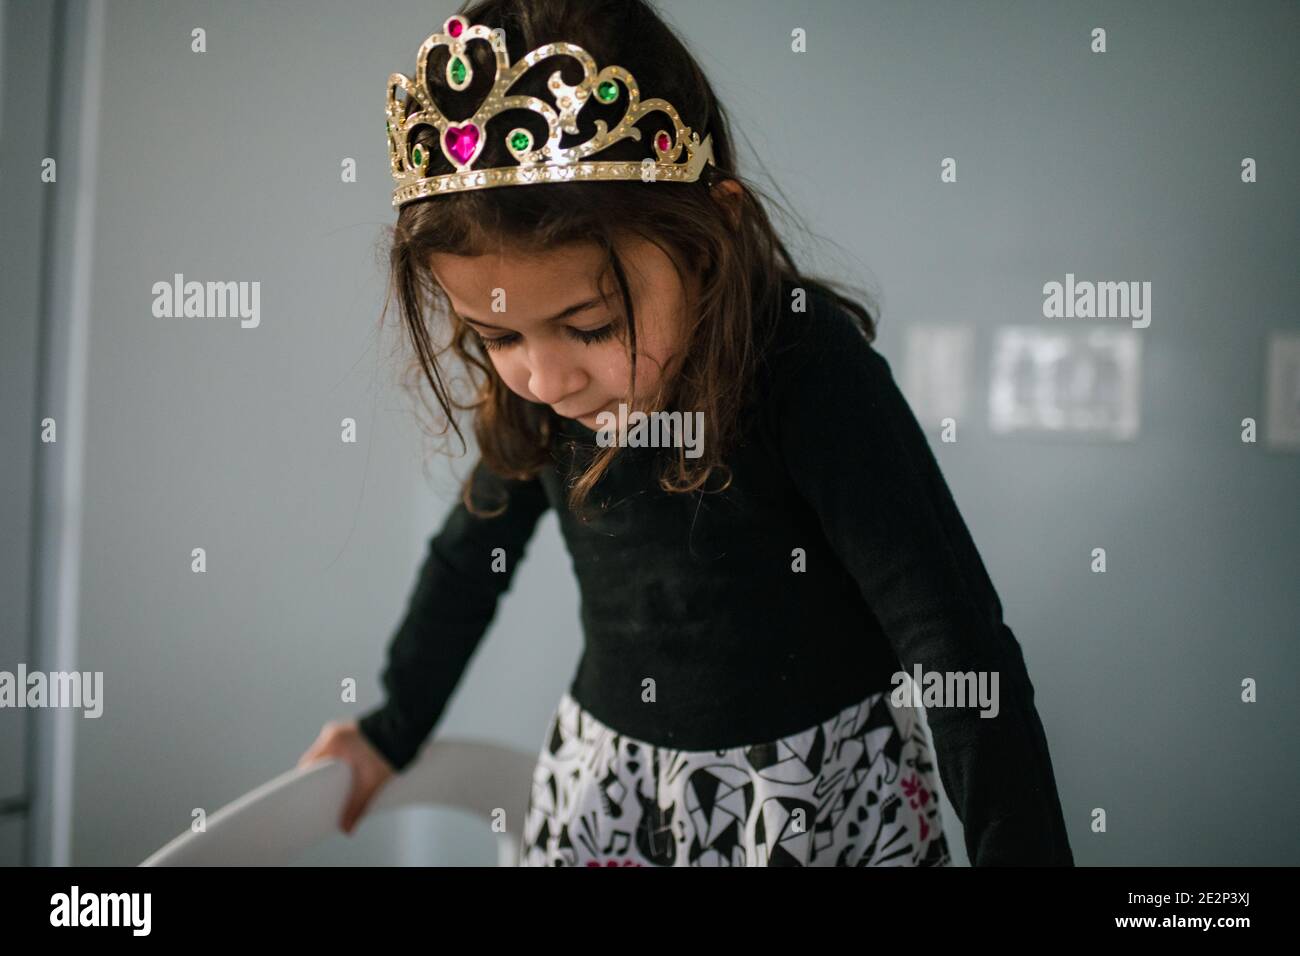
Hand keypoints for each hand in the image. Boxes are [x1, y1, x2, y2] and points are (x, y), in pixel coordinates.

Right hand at [297, 719, 395, 834]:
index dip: (307, 784)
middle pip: (318, 762)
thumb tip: (346, 829)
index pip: (307, 766)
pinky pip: (341, 750)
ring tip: (340, 790)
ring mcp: (344, 731)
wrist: (408, 726)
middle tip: (326, 799)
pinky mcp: (355, 732)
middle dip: (322, 780)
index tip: (310, 799)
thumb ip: (357, 806)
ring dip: (333, 771)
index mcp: (331, 742)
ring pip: (330, 756)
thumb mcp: (371, 783)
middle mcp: (333, 734)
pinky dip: (343, 763)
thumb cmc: (388, 750)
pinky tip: (351, 775)